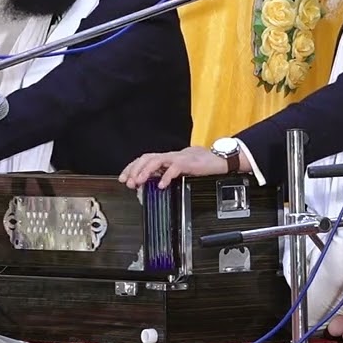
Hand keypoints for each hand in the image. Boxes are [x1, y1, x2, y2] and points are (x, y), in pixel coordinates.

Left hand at [119, 147, 251, 189]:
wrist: (219, 159)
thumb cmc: (200, 165)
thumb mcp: (179, 171)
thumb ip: (165, 175)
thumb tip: (149, 185)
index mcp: (167, 159)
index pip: (144, 159)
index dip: (131, 168)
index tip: (123, 179)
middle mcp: (170, 156)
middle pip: (147, 158)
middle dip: (135, 169)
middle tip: (128, 182)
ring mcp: (179, 158)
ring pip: (157, 160)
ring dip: (145, 171)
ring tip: (139, 182)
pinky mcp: (189, 163)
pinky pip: (174, 168)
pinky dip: (166, 176)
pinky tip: (161, 185)